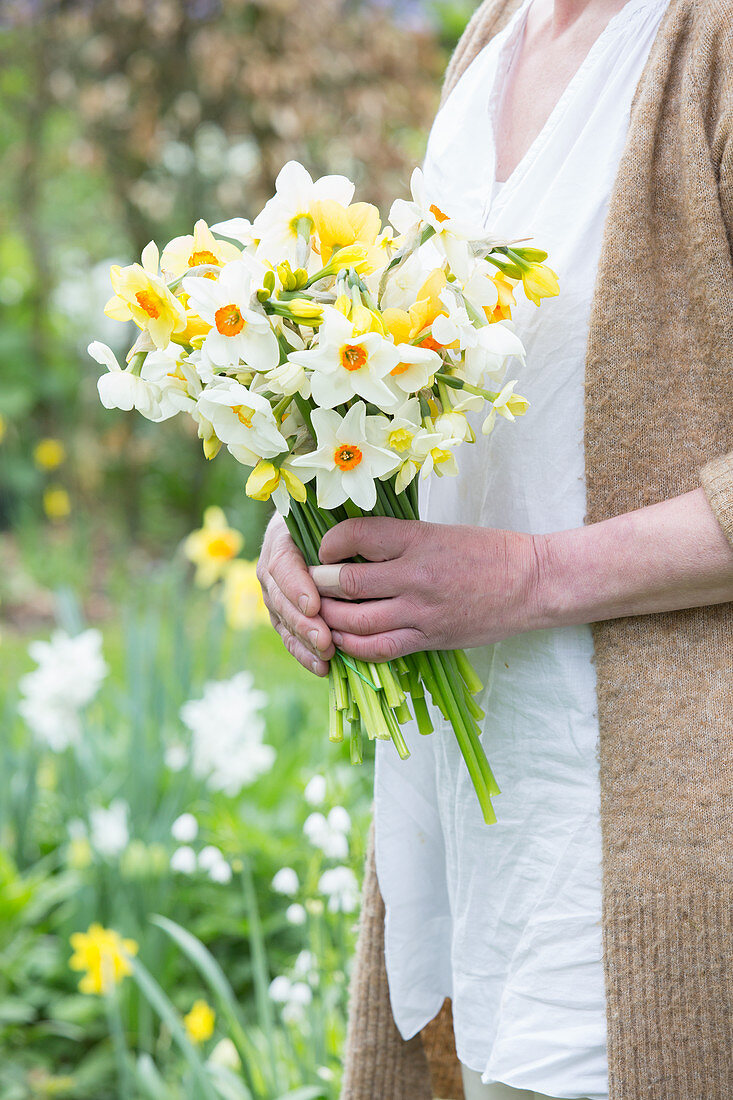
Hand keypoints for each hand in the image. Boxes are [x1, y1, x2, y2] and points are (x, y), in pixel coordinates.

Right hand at [257, 514, 334, 675]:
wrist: (320, 529)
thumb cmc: (333, 521)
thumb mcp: (335, 517)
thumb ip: (340, 531)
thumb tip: (352, 545)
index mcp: (281, 540)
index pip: (283, 565)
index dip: (296, 586)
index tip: (314, 605)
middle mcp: (272, 569)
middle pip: (280, 599)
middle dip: (302, 622)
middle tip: (324, 639)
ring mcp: (275, 594)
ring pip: (284, 621)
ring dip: (304, 641)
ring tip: (326, 656)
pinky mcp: (283, 615)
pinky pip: (290, 637)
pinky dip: (305, 654)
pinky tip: (322, 668)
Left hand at [310, 516, 541, 661]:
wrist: (531, 582)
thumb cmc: (486, 551)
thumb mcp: (439, 532)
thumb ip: (397, 540)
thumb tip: (351, 546)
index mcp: (418, 538)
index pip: (356, 535)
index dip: (328, 543)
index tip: (323, 549)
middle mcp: (416, 574)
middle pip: (348, 582)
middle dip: (318, 585)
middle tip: (307, 584)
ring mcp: (422, 610)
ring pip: (357, 621)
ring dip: (330, 619)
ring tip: (317, 614)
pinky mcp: (430, 637)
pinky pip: (381, 648)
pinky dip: (354, 647)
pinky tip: (342, 641)